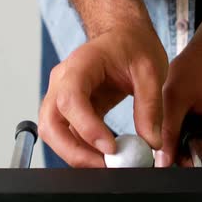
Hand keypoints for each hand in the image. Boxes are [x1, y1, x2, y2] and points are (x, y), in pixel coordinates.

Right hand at [38, 22, 167, 166]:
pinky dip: (81, 151)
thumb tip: (150, 142)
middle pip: (51, 124)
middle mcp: (62, 82)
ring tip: (108, 164)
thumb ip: (150, 106)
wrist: (123, 35)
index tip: (110, 147)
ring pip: (53, 134)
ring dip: (75, 155)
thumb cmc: (133, 45)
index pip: (70, 99)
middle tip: (105, 166)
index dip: (86, 127)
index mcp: (80, 65)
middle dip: (73, 151)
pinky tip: (105, 157)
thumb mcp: (151, 71)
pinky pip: (67, 135)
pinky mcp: (69, 111)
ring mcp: (61, 97)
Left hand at [156, 34, 201, 166]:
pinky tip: (186, 115)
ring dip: (187, 139)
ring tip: (178, 117)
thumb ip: (168, 133)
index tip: (165, 148)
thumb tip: (160, 161)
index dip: (182, 161)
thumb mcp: (175, 100)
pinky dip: (192, 132)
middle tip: (169, 127)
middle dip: (183, 149)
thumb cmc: (196, 68)